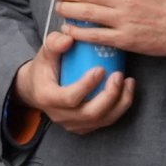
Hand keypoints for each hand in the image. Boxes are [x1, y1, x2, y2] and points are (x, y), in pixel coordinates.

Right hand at [12, 39, 136, 136]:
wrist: (37, 90)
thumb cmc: (43, 68)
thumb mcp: (44, 53)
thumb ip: (54, 43)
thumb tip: (69, 38)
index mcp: (47, 98)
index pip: (69, 98)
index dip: (86, 86)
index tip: (100, 69)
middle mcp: (60, 116)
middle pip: (90, 114)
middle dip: (109, 96)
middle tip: (119, 75)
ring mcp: (73, 125)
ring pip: (102, 120)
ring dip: (120, 102)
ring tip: (129, 82)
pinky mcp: (84, 127)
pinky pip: (106, 121)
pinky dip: (120, 107)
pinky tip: (126, 90)